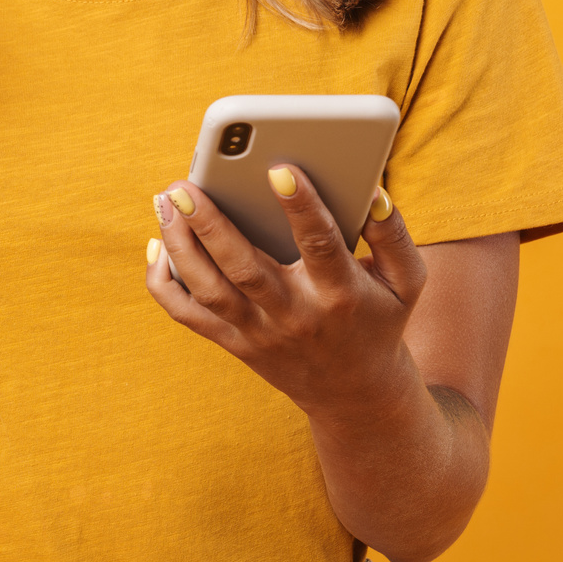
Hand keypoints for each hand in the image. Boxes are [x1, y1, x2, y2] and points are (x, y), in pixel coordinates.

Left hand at [146, 167, 427, 416]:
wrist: (355, 394)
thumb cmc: (379, 320)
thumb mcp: (405, 283)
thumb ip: (393, 235)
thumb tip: (371, 190)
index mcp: (340, 294)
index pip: (319, 245)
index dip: (301, 206)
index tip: (278, 167)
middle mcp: (294, 315)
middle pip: (245, 268)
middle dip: (211, 224)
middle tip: (185, 184)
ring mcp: (258, 332)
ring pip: (209, 289)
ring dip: (180, 245)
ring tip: (165, 199)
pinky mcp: (234, 343)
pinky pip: (189, 315)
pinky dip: (164, 283)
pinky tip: (157, 243)